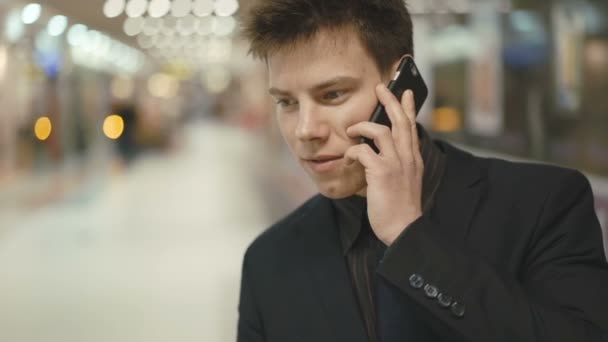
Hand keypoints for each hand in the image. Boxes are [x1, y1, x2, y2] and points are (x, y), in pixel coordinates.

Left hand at [345, 84, 423, 245]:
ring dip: (363, 126)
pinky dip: (352, 151)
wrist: (403, 229)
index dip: (408, 108)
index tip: (406, 92)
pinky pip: (364, 151)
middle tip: (380, 87)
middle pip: (400, 120)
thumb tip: (379, 156)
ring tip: (351, 129)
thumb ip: (397, 166)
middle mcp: (407, 158)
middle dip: (390, 101)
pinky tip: (347, 159)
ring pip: (382, 130)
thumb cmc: (400, 209)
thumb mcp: (404, 182)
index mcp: (413, 160)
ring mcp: (396, 164)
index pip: (412, 127)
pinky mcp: (382, 173)